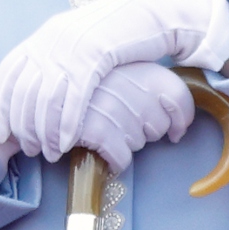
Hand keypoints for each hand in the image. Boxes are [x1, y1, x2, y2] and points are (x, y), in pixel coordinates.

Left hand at [0, 0, 228, 162]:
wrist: (146, 10)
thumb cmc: (113, 31)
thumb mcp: (75, 40)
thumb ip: (53, 58)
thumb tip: (35, 87)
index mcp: (43, 36)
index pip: (6, 76)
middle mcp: (50, 41)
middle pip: (23, 93)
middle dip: (22, 127)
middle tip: (27, 149)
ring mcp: (71, 49)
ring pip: (46, 100)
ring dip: (45, 132)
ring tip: (50, 152)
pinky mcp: (94, 57)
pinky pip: (74, 98)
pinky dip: (68, 124)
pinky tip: (68, 142)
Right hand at [68, 63, 201, 173]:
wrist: (47, 86)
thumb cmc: (89, 81)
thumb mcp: (122, 69)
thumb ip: (150, 86)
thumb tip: (177, 128)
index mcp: (144, 69)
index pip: (180, 96)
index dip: (181, 119)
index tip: (175, 131)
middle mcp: (134, 89)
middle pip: (159, 127)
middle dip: (145, 131)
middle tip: (121, 122)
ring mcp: (116, 110)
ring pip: (139, 144)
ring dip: (125, 142)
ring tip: (105, 127)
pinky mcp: (98, 131)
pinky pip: (122, 159)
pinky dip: (115, 160)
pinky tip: (103, 150)